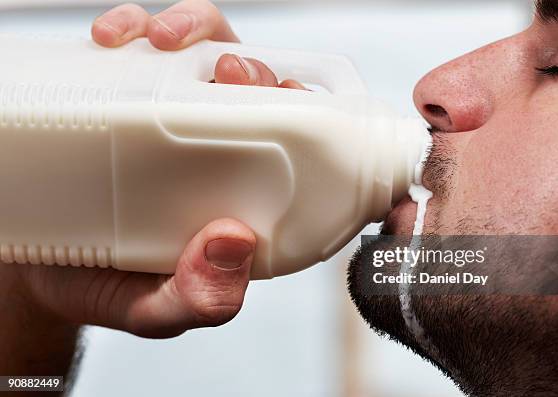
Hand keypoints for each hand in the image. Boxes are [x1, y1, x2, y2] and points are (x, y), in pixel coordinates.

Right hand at [6, 0, 304, 341]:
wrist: (32, 269)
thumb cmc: (103, 286)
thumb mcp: (153, 310)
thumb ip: (201, 299)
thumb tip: (235, 243)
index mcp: (234, 191)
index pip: (284, 139)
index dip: (295, 108)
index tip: (283, 95)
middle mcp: (205, 147)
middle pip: (245, 86)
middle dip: (244, 65)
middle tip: (224, 70)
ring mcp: (161, 117)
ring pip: (196, 52)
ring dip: (191, 30)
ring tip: (159, 42)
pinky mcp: (117, 96)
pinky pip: (135, 49)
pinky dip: (129, 28)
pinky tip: (113, 40)